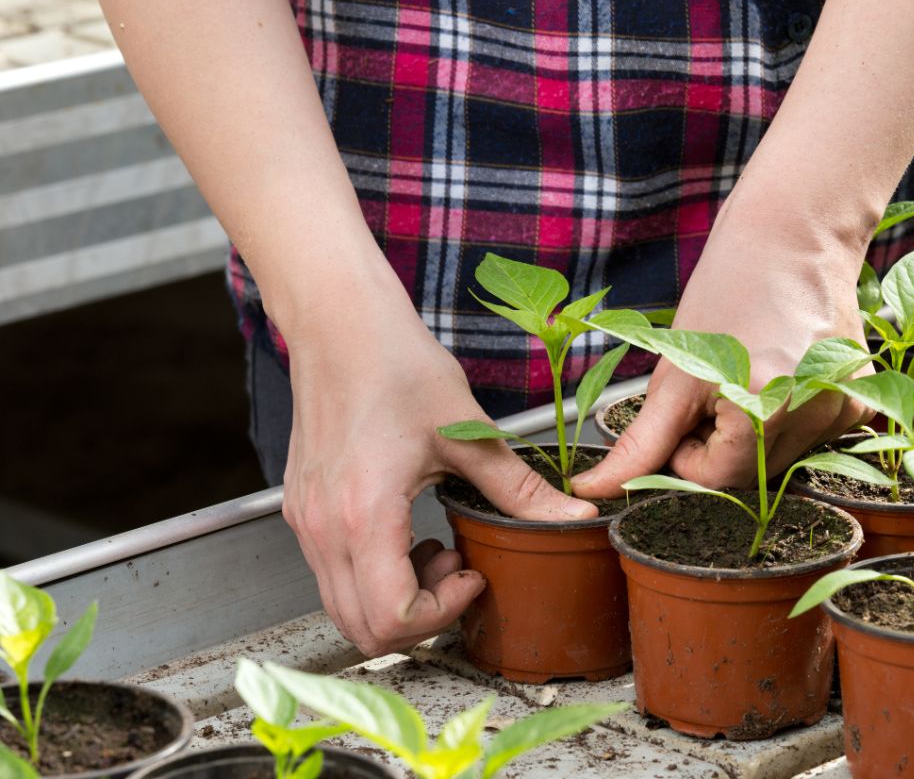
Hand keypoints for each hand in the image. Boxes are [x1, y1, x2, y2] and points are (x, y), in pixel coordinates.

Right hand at [280, 265, 596, 655]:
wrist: (338, 321)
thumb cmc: (395, 364)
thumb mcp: (467, 431)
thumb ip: (519, 488)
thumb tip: (576, 515)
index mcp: (364, 513)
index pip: (392, 616)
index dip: (441, 612)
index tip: (472, 574)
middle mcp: (323, 528)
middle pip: (362, 628)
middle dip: (420, 616)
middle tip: (457, 570)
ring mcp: (304, 522)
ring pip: (343, 607)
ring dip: (394, 597)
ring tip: (435, 548)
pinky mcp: (302, 510)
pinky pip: (332, 575)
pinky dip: (372, 576)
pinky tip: (408, 532)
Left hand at [572, 185, 874, 497]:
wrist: (791, 235)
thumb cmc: (726, 294)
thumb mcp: (675, 374)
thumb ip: (641, 443)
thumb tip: (596, 490)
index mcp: (764, 412)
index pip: (711, 479)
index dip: (685, 449)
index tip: (687, 405)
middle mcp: (813, 417)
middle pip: (748, 474)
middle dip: (720, 441)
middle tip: (715, 384)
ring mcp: (843, 410)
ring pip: (777, 458)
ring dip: (753, 432)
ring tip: (752, 369)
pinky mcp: (858, 401)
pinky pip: (808, 436)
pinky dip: (786, 417)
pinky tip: (783, 369)